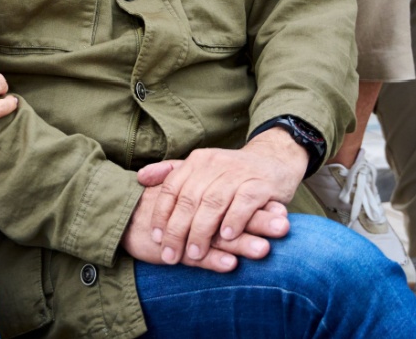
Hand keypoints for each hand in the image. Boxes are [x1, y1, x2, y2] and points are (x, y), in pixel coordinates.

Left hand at [134, 130, 305, 268]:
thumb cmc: (233, 173)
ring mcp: (238, 173)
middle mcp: (214, 164)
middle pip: (190, 199)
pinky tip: (226, 237)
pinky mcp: (260, 184)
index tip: (156, 238)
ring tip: (194, 253)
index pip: (172, 188)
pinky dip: (234, 220)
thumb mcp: (202, 168)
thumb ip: (172, 173)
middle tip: (171, 255)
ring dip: (202, 230)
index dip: (162, 214)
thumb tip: (140, 178)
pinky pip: (244, 203)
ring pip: (213, 202)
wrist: (274, 160)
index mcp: (197, 161)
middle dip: (178, 230)